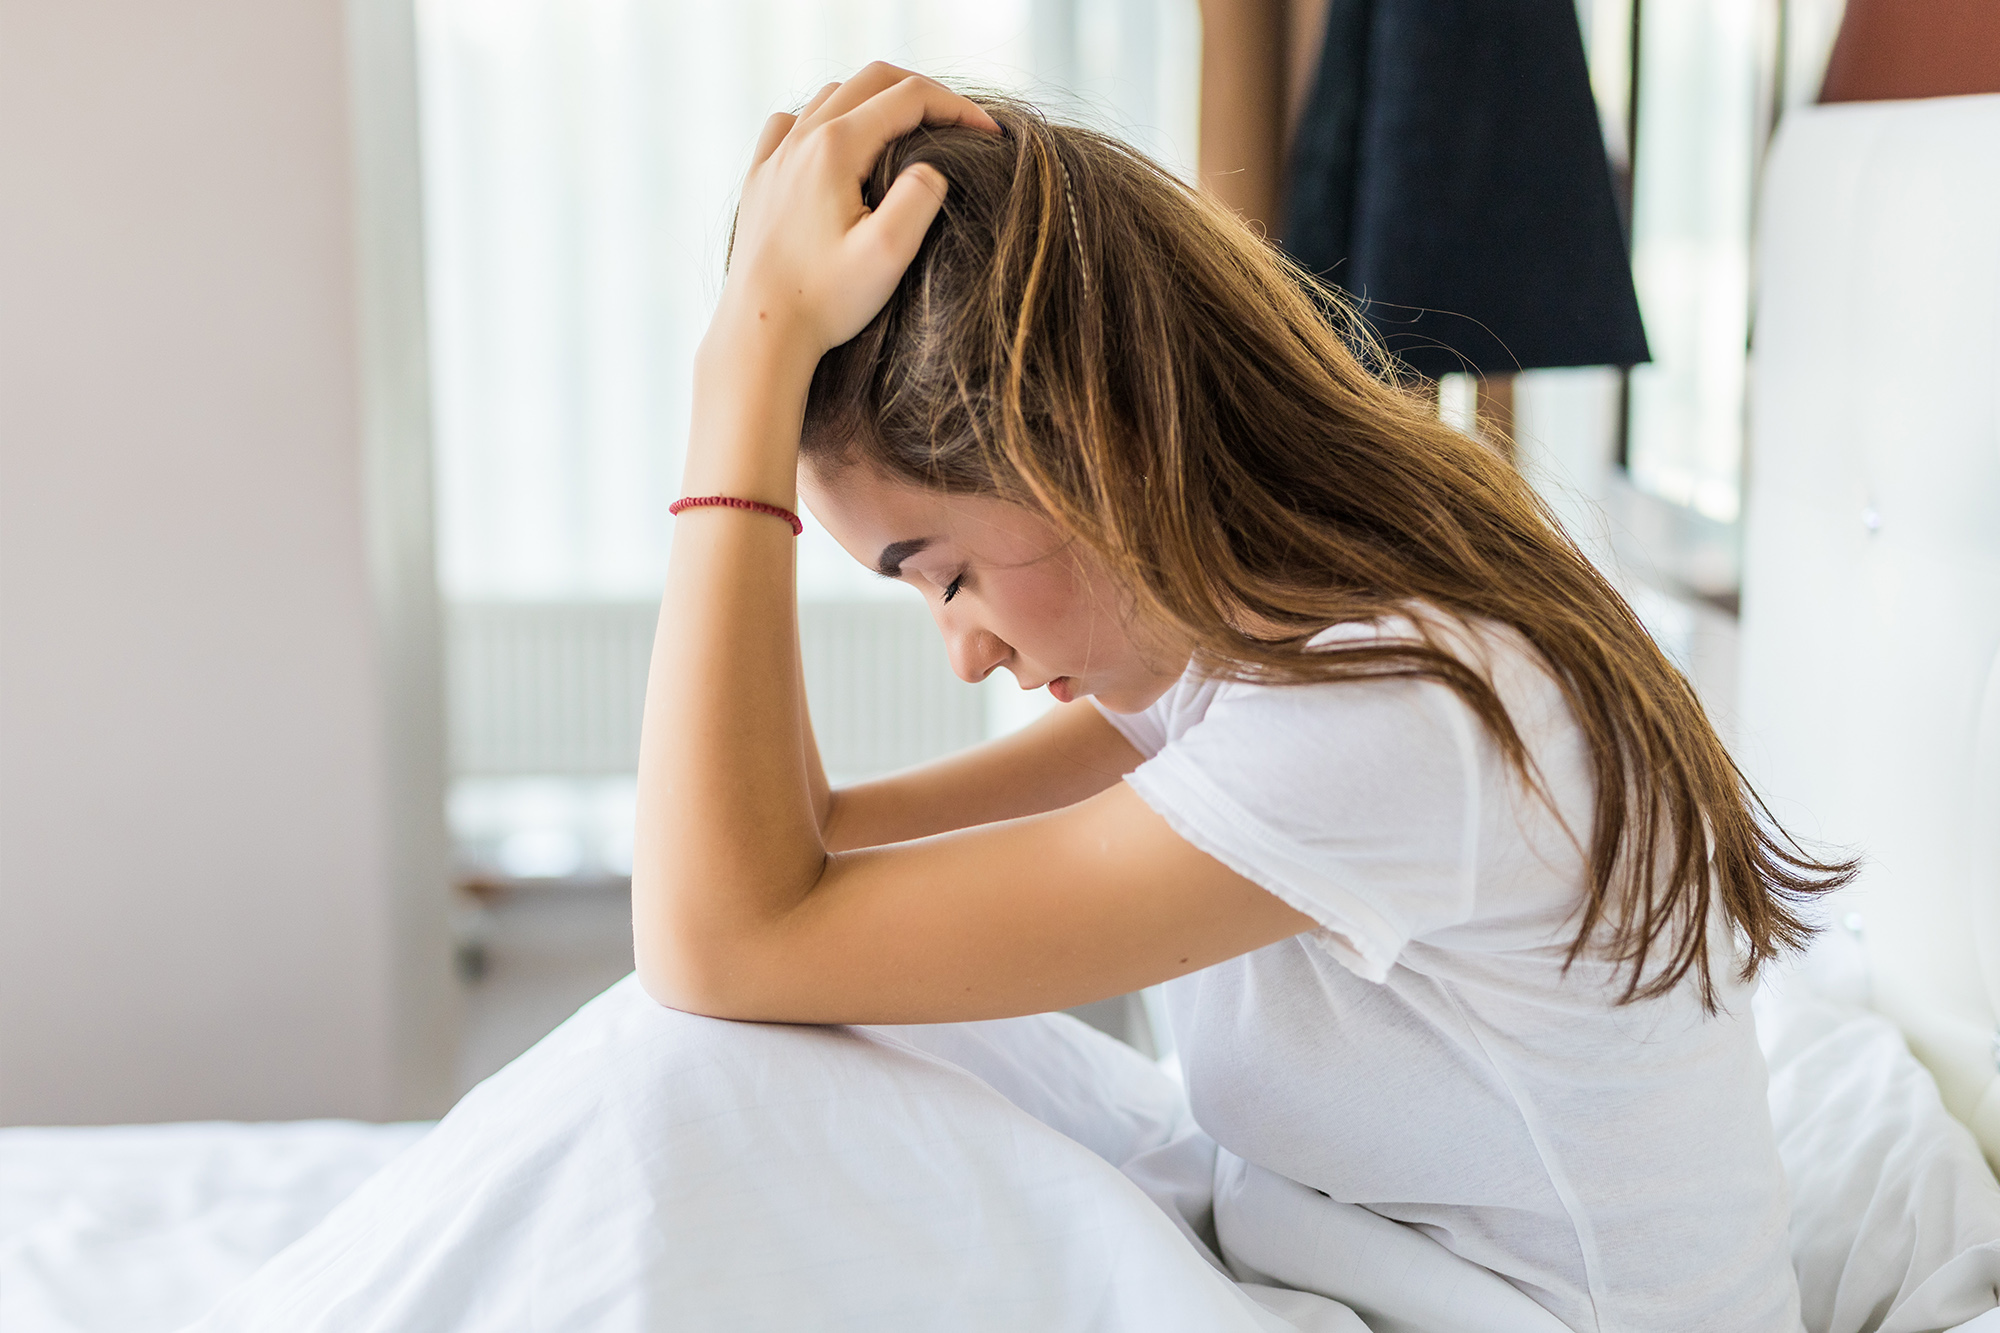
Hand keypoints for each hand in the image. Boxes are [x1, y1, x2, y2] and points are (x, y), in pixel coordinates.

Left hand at [708, 63, 1000, 363]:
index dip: (957, 108)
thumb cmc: (824, 301)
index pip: (909, 97)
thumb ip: (920, 198)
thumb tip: (931, 166)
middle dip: (924, 92)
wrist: (761, 332)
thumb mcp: (888, 253)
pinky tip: (836, 144)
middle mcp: (800, 140)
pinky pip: (790, 123)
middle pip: (872, 80)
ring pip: (831, 95)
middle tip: (959, 122)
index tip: (989, 135)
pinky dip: (824, 118)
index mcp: (835, 147)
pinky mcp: (759, 180)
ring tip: (910, 131)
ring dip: (877, 101)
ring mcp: (775, 157)